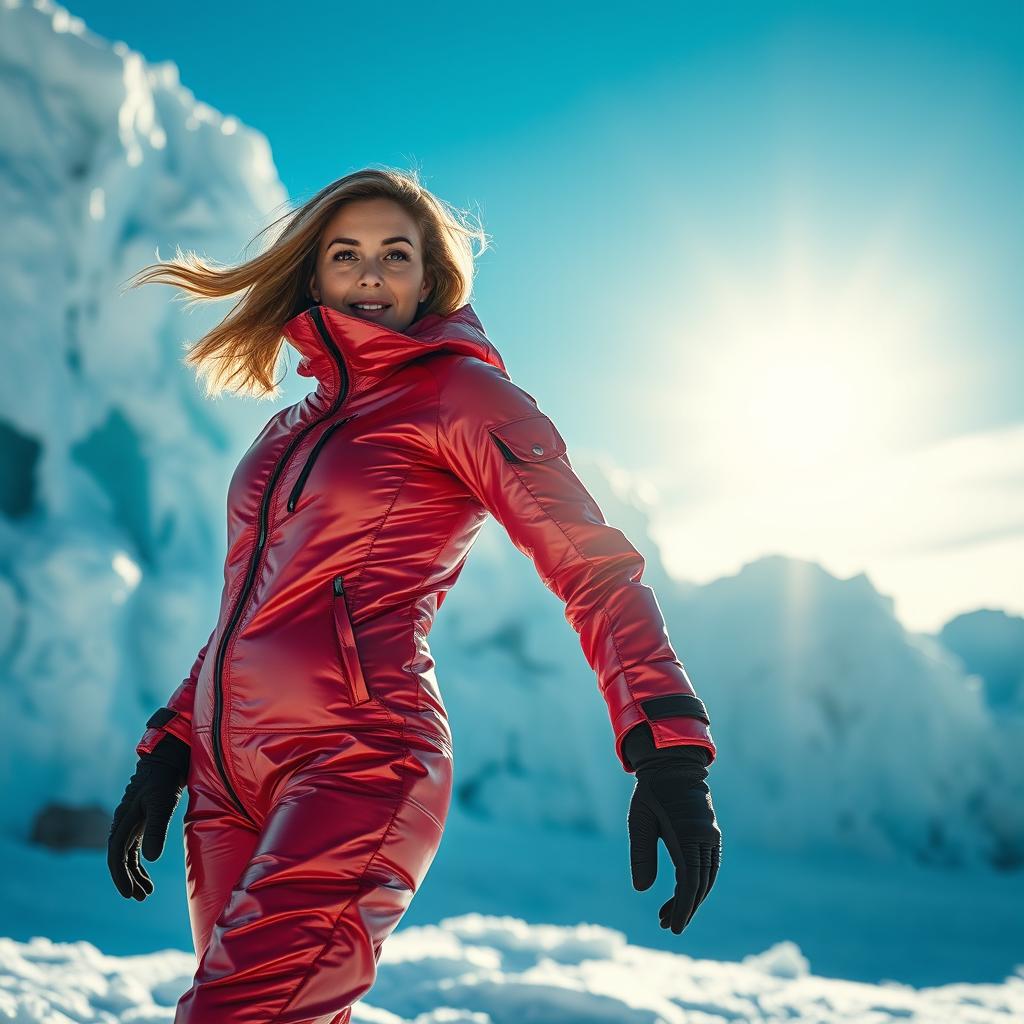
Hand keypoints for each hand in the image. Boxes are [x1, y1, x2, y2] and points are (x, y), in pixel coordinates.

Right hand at [107, 733, 189, 900]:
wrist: (168, 760)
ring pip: (126, 855)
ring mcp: (131, 822)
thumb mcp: (163, 804)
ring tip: (145, 893)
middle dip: (126, 879)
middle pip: (118, 858)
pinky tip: (146, 873)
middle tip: (138, 898)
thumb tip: (149, 860)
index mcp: (123, 821)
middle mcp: (123, 823)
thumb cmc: (164, 781)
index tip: (129, 894)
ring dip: (134, 874)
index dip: (120, 876)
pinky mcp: (141, 820)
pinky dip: (139, 863)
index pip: (115, 855)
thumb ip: (157, 830)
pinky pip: (134, 847)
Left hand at [623, 725, 721, 933]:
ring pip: (707, 877)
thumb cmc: (651, 792)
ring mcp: (711, 835)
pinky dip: (698, 883)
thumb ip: (641, 854)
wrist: (672, 765)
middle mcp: (706, 837)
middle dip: (686, 908)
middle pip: (701, 884)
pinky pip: (708, 866)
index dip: (682, 907)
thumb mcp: (640, 821)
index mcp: (689, 835)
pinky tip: (683, 892)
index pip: (690, 882)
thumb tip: (641, 890)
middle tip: (667, 926)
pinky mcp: (710, 833)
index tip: (673, 927)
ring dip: (692, 898)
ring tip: (670, 914)